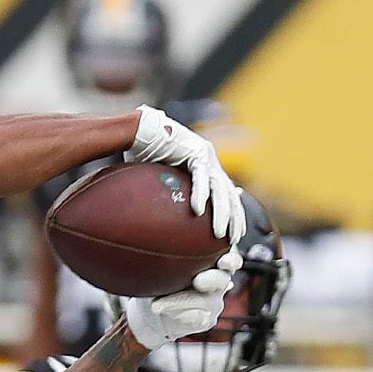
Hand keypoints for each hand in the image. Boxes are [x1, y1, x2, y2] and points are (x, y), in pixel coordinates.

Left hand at [124, 253, 240, 349]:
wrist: (153, 311)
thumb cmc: (161, 281)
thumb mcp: (164, 267)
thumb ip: (171, 257)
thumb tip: (157, 243)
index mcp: (213, 264)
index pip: (230, 260)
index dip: (231, 260)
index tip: (222, 261)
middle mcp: (217, 283)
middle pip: (222, 279)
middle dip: (212, 279)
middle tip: (197, 281)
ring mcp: (214, 302)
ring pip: (205, 300)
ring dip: (179, 301)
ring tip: (156, 303)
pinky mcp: (206, 320)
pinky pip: (197, 317)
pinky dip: (177, 313)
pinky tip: (160, 309)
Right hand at [128, 106, 243, 242]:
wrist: (137, 131)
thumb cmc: (143, 156)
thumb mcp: (160, 180)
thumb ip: (169, 195)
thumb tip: (160, 221)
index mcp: (206, 166)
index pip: (226, 193)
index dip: (233, 213)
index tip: (235, 233)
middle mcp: (209, 159)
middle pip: (228, 193)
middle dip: (234, 218)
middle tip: (233, 240)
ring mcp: (204, 154)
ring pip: (219, 187)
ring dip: (221, 212)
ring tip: (218, 233)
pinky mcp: (194, 151)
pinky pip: (200, 176)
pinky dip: (199, 194)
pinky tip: (198, 211)